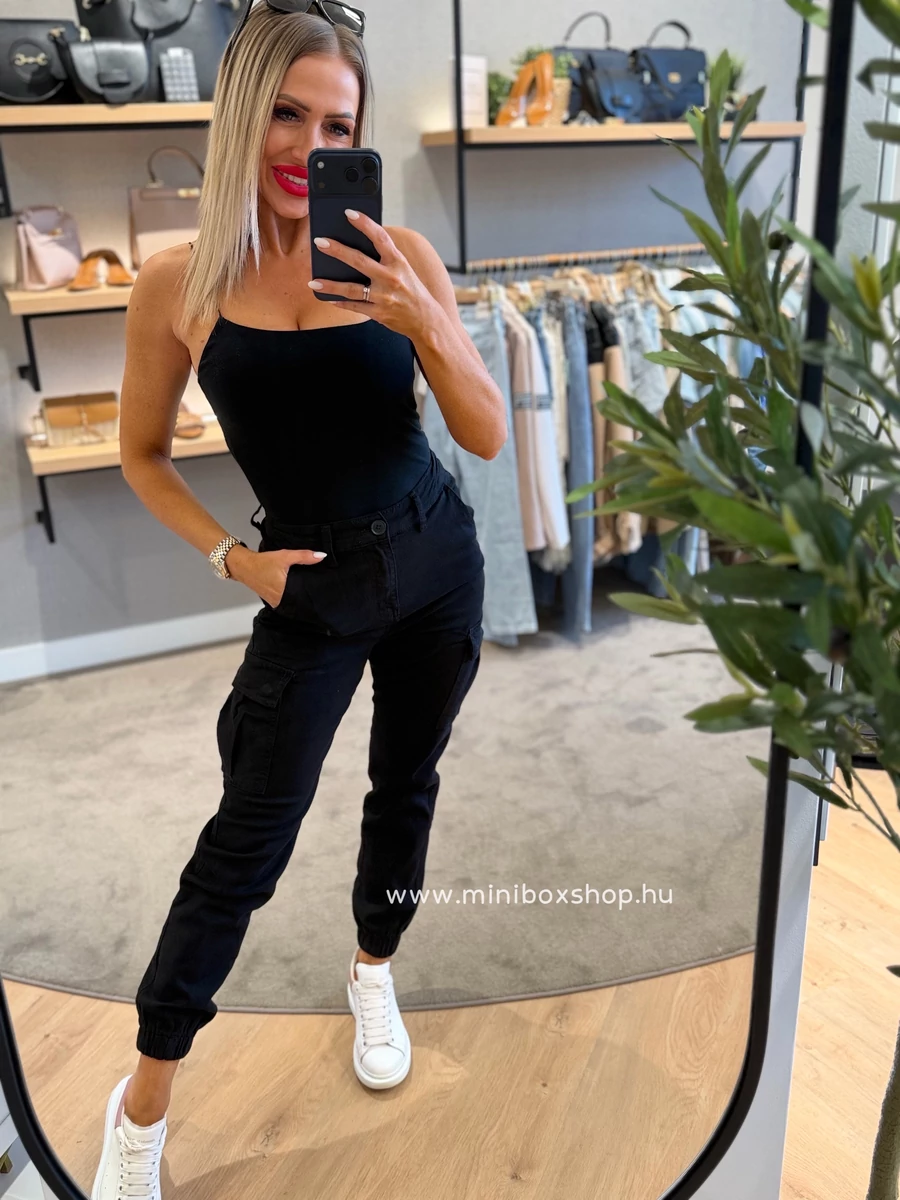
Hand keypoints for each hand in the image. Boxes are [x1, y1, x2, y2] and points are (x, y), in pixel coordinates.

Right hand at [226, 546, 327, 606]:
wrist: (244, 566)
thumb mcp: (285, 556)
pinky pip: (286, 602)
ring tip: (312, 593)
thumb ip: (304, 556)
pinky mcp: (273, 602)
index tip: (324, 593)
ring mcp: (276, 603)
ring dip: (301, 598)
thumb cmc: (264, 562)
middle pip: (300, 602)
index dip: (314, 596)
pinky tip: (299, 593)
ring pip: (293, 603)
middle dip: (309, 597)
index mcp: (284, 592)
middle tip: (321, 592)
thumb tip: (322, 556)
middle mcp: (280, 601)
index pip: (305, 599)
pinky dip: (292, 598)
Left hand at [309, 211, 437, 339]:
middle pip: (359, 261)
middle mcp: (391, 277)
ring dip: (330, 285)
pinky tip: (328, 298)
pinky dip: (341, 302)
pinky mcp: (379, 313)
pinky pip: (355, 306)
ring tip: (313, 281)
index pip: (380, 238)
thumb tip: (358, 244)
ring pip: (351, 289)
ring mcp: (384, 297)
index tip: (348, 213)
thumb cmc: (412, 290)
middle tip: (319, 242)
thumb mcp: (403, 269)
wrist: (425, 320)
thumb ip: (385, 257)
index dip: (365, 224)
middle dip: (337, 250)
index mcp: (398, 262)